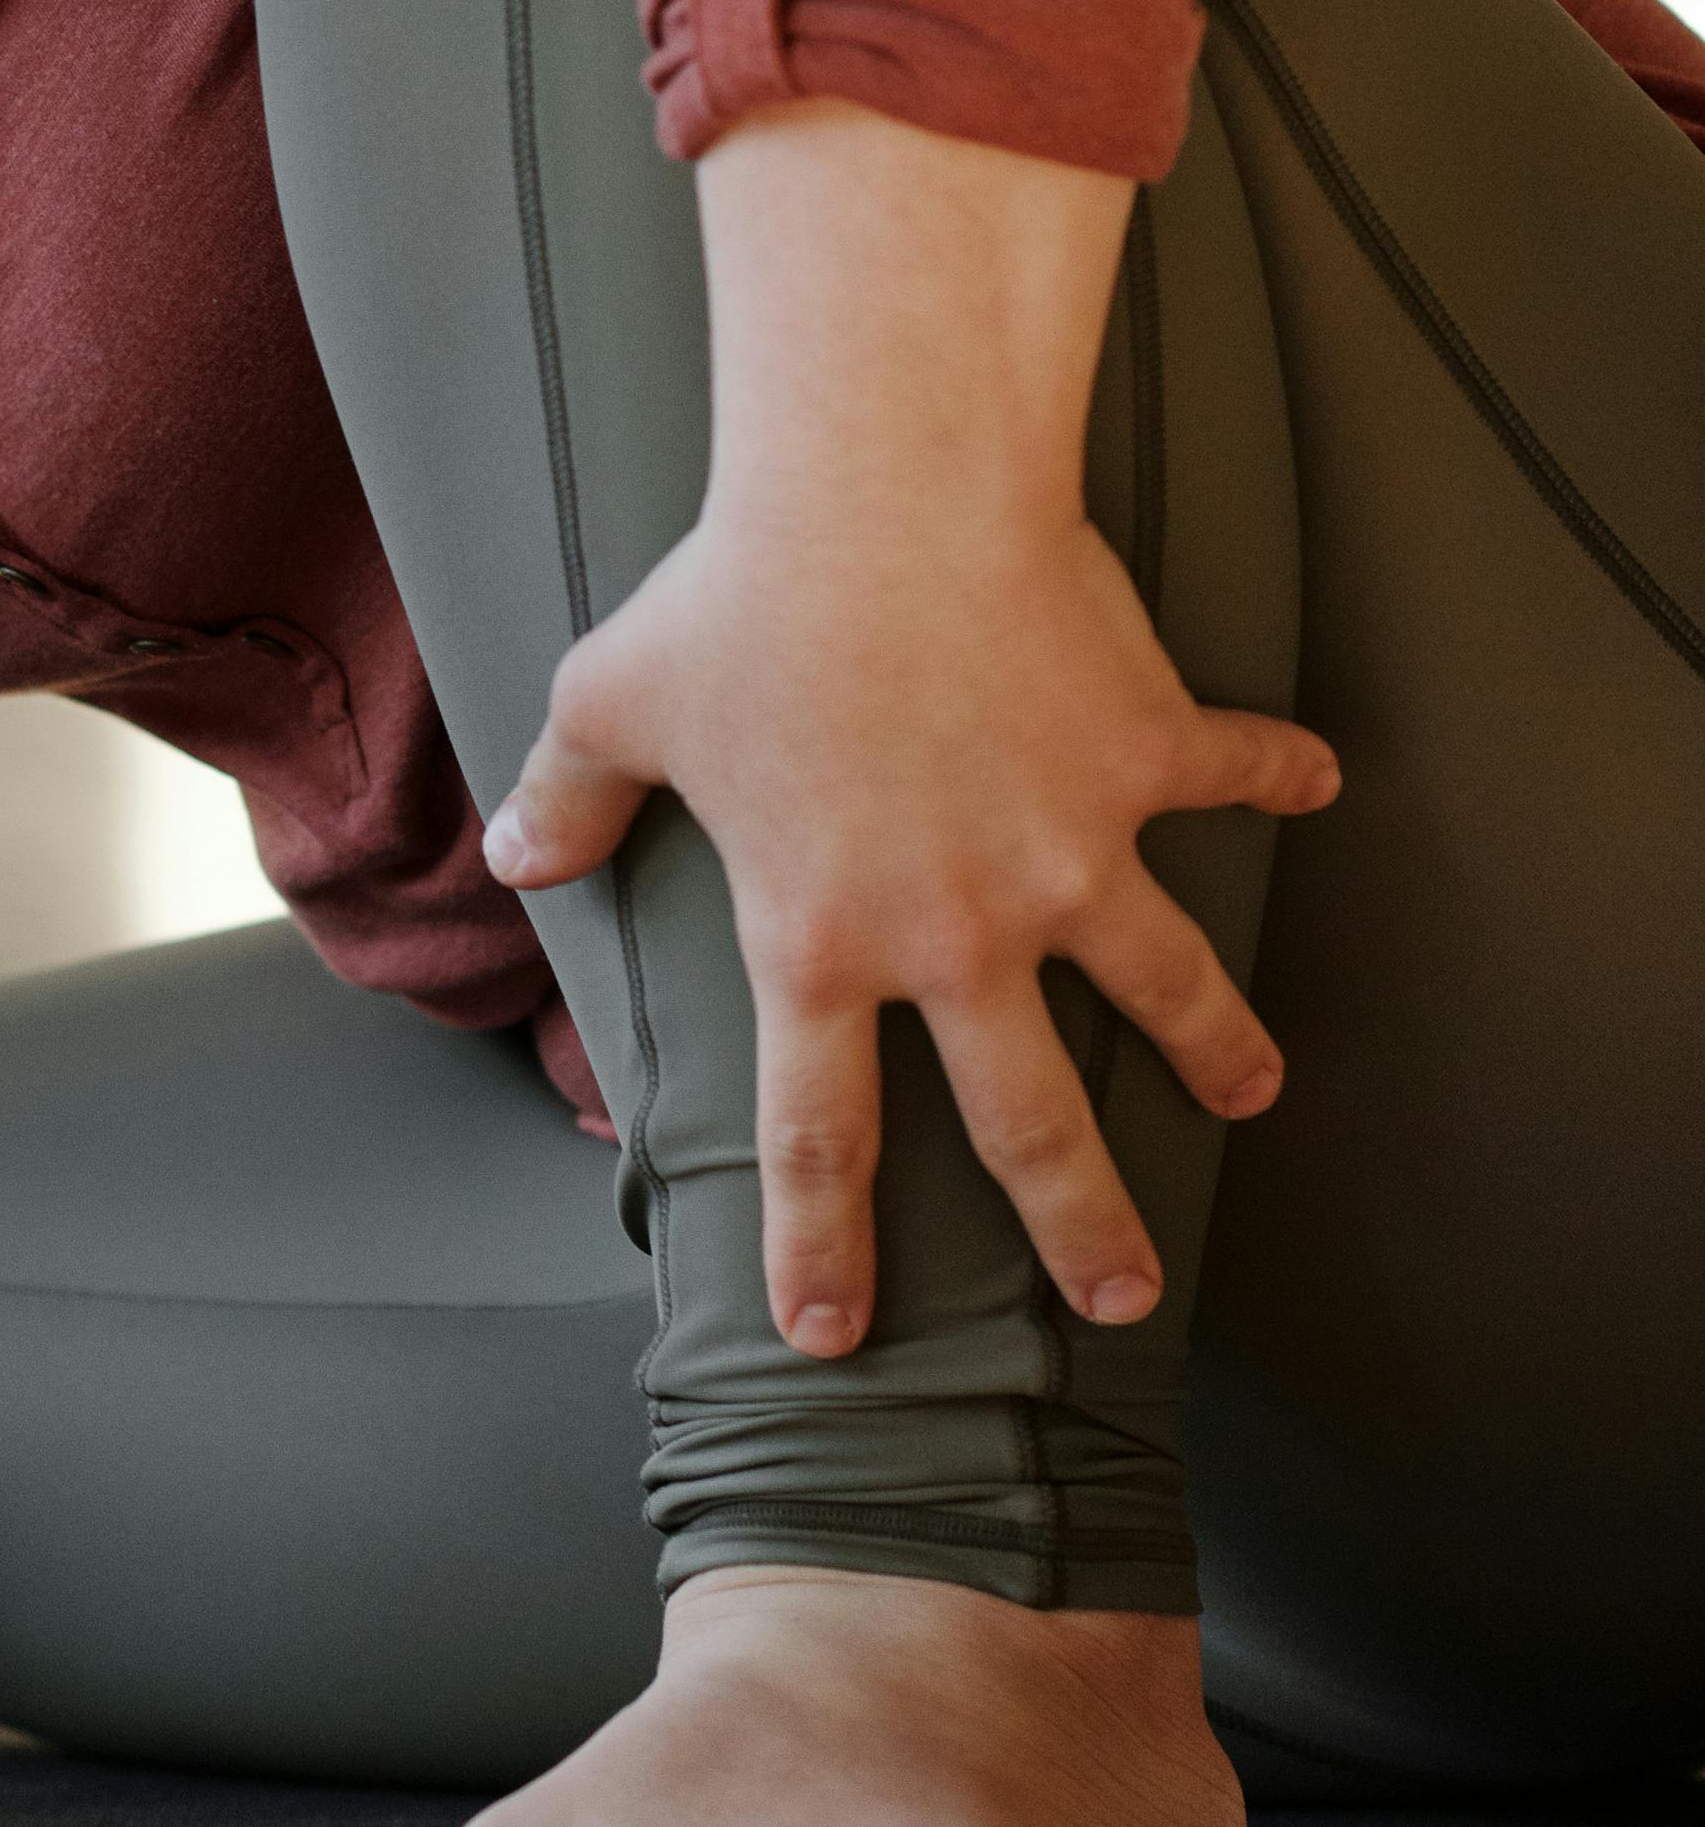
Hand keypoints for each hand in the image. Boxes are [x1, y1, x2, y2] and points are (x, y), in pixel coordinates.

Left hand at [480, 101, 1338, 1356]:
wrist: (879, 492)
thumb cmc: (735, 596)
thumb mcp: (614, 701)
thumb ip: (568, 797)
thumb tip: (510, 856)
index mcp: (821, 936)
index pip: (818, 1135)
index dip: (821, 1245)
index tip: (832, 1334)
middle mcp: (957, 927)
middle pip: (1029, 1119)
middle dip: (1080, 1221)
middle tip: (1123, 1293)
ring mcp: (1069, 851)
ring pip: (1167, 983)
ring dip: (1216, 1043)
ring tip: (1252, 1088)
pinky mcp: (1144, 755)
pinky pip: (1231, 772)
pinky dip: (1278, 773)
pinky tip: (1315, 780)